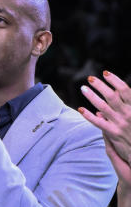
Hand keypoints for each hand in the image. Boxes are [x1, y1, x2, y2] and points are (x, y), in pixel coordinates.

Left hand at [80, 70, 130, 184]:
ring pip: (103, 106)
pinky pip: (98, 123)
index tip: (106, 73)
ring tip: (83, 88)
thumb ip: (128, 103)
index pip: (125, 90)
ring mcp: (120, 124)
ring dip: (92, 96)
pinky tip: (81, 109)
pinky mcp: (113, 134)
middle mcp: (128, 114)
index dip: (115, 80)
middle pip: (112, 96)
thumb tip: (116, 89)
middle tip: (90, 79)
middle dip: (100, 86)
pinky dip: (89, 115)